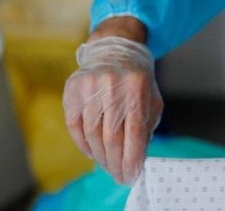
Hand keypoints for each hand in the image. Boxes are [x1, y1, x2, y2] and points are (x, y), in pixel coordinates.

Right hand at [63, 33, 161, 184]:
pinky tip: (93, 153)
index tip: (131, 175)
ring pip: (92, 134)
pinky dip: (83, 144)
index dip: (131, 158)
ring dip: (100, 156)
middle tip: (118, 175)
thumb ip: (147, 126)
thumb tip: (137, 159)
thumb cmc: (137, 80)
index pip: (134, 132)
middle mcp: (112, 86)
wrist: (115, 49)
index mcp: (137, 88)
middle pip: (112, 137)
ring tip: (108, 166)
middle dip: (115, 162)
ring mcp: (89, 87)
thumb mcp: (151, 98)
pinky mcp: (72, 90)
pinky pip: (74, 126)